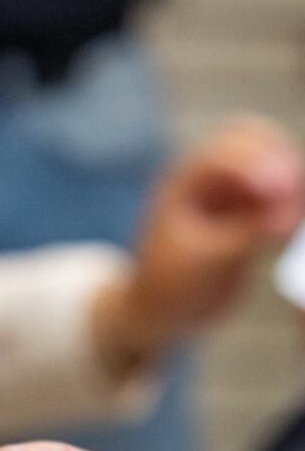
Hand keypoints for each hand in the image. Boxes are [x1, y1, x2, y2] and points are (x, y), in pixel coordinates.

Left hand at [93, 115, 304, 378]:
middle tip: (296, 195)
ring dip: (291, 179)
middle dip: (281, 159)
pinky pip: (279, 194)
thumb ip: (247, 233)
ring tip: (295, 215)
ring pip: (271, 164)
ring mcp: (228, 193)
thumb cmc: (170, 284)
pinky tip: (295, 221)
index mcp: (184, 182)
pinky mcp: (248, 212)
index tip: (283, 189)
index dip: (260, 163)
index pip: (227, 153)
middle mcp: (207, 179)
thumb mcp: (206, 260)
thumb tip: (289, 213)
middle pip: (253, 141)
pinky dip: (293, 199)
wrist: (160, 309)